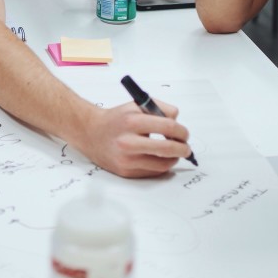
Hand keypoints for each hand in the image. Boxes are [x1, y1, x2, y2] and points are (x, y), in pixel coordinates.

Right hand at [75, 101, 191, 177]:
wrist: (91, 133)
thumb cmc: (117, 119)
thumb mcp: (136, 105)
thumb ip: (160, 108)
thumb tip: (178, 122)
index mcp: (132, 121)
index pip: (168, 127)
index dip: (181, 131)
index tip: (184, 134)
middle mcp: (128, 142)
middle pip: (167, 149)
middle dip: (183, 148)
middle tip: (186, 147)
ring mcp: (127, 159)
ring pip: (163, 164)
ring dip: (174, 159)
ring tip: (173, 153)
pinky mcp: (126, 172)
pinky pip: (152, 172)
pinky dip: (160, 165)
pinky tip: (158, 158)